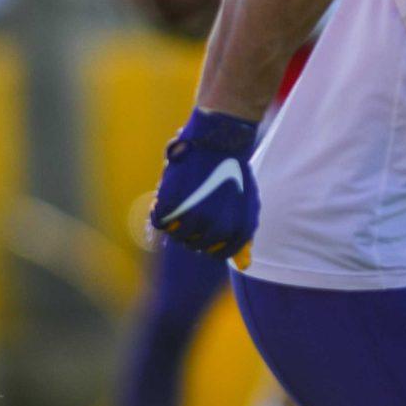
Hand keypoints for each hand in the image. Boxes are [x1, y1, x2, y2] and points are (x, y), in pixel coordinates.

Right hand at [149, 109, 260, 257]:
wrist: (220, 138)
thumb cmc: (234, 171)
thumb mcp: (247, 205)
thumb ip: (244, 237)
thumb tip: (244, 266)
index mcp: (238, 230)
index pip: (218, 253)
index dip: (210, 240)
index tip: (208, 221)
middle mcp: (216, 228)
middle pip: (194, 245)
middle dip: (193, 228)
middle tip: (195, 202)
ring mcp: (193, 216)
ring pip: (176, 234)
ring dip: (177, 219)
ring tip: (184, 196)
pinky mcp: (172, 203)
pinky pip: (158, 220)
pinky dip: (159, 209)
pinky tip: (169, 193)